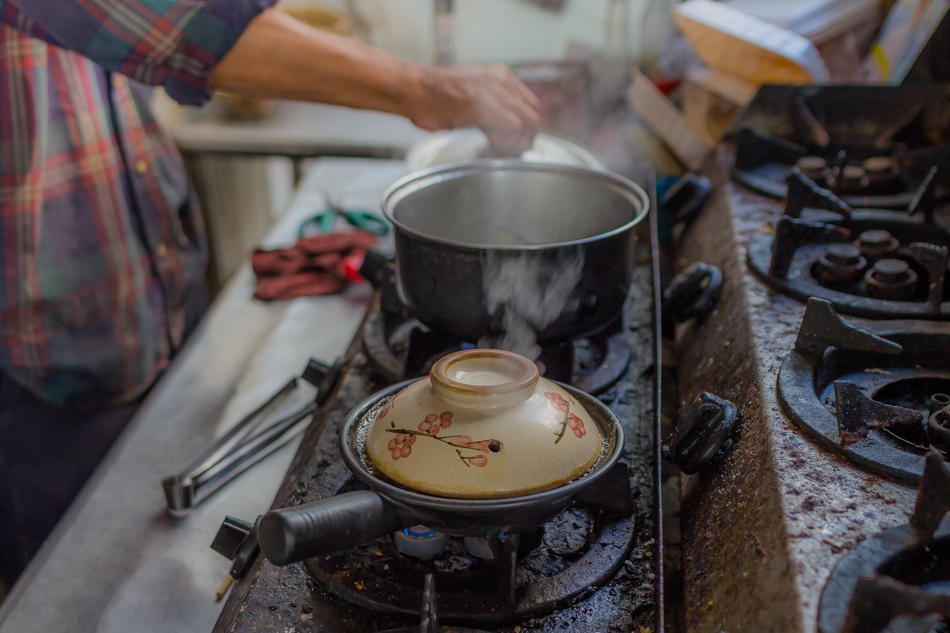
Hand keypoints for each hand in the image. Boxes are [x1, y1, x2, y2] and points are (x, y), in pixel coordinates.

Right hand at [410, 64, 542, 156]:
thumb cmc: (434, 96)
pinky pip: (511, 128)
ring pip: (526, 123)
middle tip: (510, 152)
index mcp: (501, 76)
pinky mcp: (482, 104)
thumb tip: (506, 128)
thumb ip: (492, 105)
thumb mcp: (472, 93)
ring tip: (499, 151)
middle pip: (534, 116)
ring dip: (516, 144)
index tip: (516, 143)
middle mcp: (501, 80)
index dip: (528, 129)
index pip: (532, 106)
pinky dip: (505, 143)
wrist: (412, 89)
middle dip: (526, 140)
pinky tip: (491, 147)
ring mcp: (493, 91)